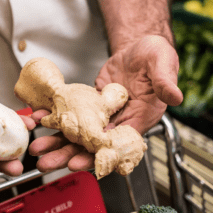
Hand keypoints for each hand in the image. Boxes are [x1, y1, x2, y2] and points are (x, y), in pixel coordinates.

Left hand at [29, 35, 182, 171]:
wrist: (139, 48)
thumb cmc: (155, 56)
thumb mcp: (163, 63)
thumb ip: (165, 81)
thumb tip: (175, 96)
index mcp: (139, 119)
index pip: (117, 145)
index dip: (98, 156)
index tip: (79, 164)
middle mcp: (119, 122)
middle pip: (92, 145)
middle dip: (69, 155)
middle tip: (47, 163)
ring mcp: (102, 115)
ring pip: (78, 134)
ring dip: (58, 142)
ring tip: (38, 148)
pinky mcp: (89, 105)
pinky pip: (71, 115)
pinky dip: (55, 119)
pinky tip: (38, 120)